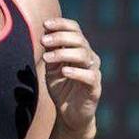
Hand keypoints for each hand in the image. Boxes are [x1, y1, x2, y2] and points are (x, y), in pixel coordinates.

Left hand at [40, 16, 100, 132]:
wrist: (69, 114)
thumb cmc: (62, 88)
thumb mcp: (52, 68)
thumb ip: (51, 53)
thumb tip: (45, 35)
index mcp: (80, 49)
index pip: (75, 29)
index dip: (62, 24)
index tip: (45, 24)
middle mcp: (90, 58)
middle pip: (79, 39)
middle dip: (60, 37)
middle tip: (43, 41)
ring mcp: (94, 72)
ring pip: (84, 55)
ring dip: (63, 53)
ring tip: (46, 58)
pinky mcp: (95, 88)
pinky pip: (89, 76)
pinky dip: (76, 72)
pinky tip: (64, 71)